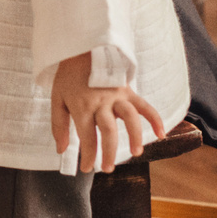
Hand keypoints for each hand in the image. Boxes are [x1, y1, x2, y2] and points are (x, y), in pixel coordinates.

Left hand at [50, 54, 164, 173]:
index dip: (88, 156)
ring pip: (130, 118)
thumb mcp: (56, 100)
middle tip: (108, 168)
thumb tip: (61, 150)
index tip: (87, 168)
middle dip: (109, 152)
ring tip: (136, 152)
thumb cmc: (68, 78)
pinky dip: (155, 119)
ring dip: (134, 136)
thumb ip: (59, 126)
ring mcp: (117, 96)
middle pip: (108, 131)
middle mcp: (101, 103)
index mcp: (82, 107)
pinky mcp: (128, 90)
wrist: (82, 49)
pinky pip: (144, 105)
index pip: (87, 137)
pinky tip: (160, 134)